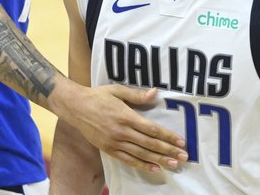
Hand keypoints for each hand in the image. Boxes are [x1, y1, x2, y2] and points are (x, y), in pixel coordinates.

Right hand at [64, 84, 187, 171]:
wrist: (75, 107)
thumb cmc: (98, 96)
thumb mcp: (117, 90)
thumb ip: (137, 94)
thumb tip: (155, 93)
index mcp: (126, 116)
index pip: (152, 129)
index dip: (168, 136)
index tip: (181, 142)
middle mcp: (122, 132)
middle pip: (150, 144)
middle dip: (168, 151)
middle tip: (184, 157)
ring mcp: (114, 142)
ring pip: (141, 154)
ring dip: (159, 160)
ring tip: (174, 165)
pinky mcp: (108, 149)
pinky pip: (128, 160)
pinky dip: (141, 165)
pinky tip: (154, 168)